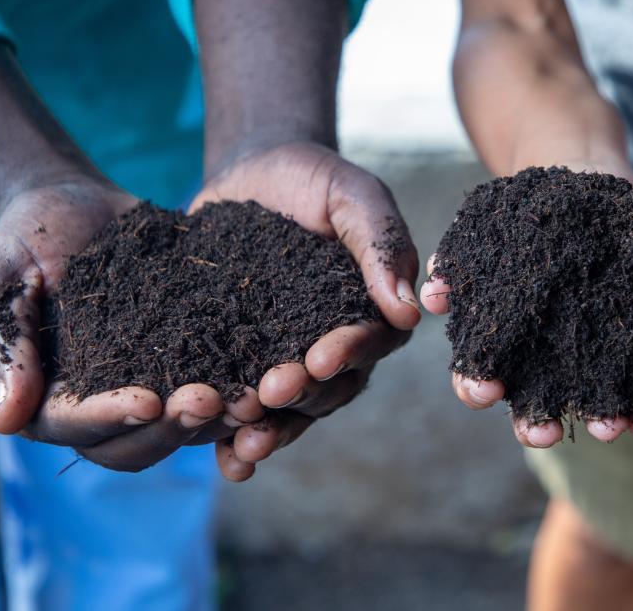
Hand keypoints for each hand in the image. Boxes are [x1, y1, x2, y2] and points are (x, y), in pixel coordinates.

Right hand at [0, 180, 266, 474]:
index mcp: (49, 402)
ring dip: (217, 419)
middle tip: (210, 401)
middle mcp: (102, 407)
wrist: (71, 204)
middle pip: (137, 442)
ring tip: (251, 396)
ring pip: (183, 425)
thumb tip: (5, 423)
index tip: (145, 402)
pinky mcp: (188, 357)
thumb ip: (4, 350)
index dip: (110, 419)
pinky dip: (242, 385)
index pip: (76, 427)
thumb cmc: (20, 244)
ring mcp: (148, 385)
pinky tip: (272, 372)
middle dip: (174, 428)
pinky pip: (217, 381)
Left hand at [189, 141, 419, 480]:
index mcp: (370, 310)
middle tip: (269, 394)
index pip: (369, 342)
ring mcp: (288, 358)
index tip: (320, 360)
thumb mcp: (352, 194)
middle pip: (330, 388)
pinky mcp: (243, 362)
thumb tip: (410, 312)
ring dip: (271, 431)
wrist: (251, 171)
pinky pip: (244, 408)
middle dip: (301, 396)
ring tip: (243, 446)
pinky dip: (234, 439)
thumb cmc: (313, 177)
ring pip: (290, 409)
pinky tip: (222, 460)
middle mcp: (336, 344)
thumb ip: (380, 243)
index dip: (348, 354)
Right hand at [421, 156, 632, 448]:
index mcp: (500, 346)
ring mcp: (590, 365)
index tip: (487, 391)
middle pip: (532, 410)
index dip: (478, 387)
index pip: (480, 378)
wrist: (589, 192)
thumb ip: (457, 264)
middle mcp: (542, 366)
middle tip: (545, 434)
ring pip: (591, 407)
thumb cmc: (527, 217)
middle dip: (535, 427)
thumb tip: (431, 296)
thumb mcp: (487, 232)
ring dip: (598, 422)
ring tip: (611, 427)